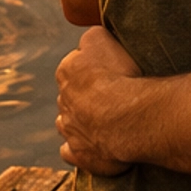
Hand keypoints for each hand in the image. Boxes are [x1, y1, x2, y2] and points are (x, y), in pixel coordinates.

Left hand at [56, 22, 141, 175]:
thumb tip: (87, 40)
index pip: (75, 64)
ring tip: (106, 121)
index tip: (112, 71)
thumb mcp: (101, 38)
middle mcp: (63, 101)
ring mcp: (70, 130)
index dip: (95, 68)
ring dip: (80, 121)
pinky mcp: (79, 154)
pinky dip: (78, 148)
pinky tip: (93, 145)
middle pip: (72, 94)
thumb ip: (91, 36)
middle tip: (114, 95)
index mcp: (66, 71)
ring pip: (68, 123)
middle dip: (87, 95)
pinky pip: (71, 151)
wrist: (127, 118)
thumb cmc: (119, 76)